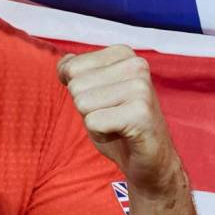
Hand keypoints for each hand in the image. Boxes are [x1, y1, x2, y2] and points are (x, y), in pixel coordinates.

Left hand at [58, 45, 181, 188]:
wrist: (151, 160)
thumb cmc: (119, 126)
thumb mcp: (94, 93)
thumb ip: (78, 73)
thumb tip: (63, 64)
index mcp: (123, 54)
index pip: (70, 67)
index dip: (80, 92)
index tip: (105, 102)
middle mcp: (135, 65)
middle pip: (75, 86)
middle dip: (87, 108)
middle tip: (112, 117)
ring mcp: (140, 87)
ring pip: (82, 103)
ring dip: (94, 122)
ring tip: (117, 125)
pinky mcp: (140, 112)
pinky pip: (93, 122)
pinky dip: (101, 136)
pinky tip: (122, 135)